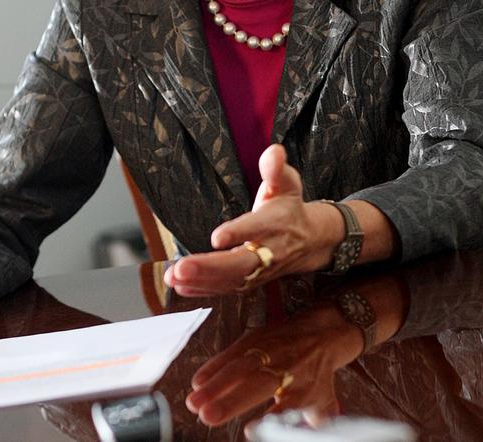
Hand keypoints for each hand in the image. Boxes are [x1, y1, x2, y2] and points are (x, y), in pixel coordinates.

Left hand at [165, 144, 343, 294]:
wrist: (310, 240)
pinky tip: (180, 286)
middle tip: (181, 267)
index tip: (217, 237)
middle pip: (239, 264)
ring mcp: (259, 271)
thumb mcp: (287, 183)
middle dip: (209, 267)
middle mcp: (268, 251)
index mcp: (275, 223)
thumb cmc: (289, 208)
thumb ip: (276, 168)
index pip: (255, 229)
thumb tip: (274, 151)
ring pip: (230, 281)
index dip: (238, 233)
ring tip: (173, 277)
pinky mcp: (249, 282)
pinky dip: (203, 290)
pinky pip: (226, 289)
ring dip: (200, 281)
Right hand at [185, 302, 362, 426]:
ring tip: (194, 402)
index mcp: (302, 389)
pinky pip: (232, 353)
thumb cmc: (317, 372)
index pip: (286, 406)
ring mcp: (267, 353)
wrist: (322, 331)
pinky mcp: (255, 340)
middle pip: (255, 386)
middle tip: (207, 416)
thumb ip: (312, 422)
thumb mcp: (323, 400)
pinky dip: (213, 366)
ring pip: (238, 369)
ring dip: (214, 386)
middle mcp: (284, 370)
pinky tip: (198, 381)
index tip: (250, 431)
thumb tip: (308, 436)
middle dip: (230, 401)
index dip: (269, 416)